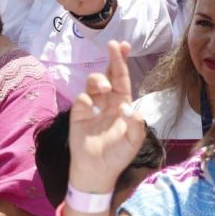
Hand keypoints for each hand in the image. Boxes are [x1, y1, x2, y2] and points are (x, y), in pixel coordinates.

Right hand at [68, 41, 144, 193]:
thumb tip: (129, 107)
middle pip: (109, 74)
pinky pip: (83, 99)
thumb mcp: (133, 142)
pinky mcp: (79, 112)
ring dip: (99, 80)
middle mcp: (107, 100)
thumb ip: (136, 125)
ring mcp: (92, 105)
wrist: (97, 170)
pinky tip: (93, 110)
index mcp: (122, 103)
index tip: (124, 46)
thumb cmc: (117, 155)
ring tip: (104, 87)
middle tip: (113, 45)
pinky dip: (88, 100)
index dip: (123, 62)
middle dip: (112, 59)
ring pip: (93, 82)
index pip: (123, 79)